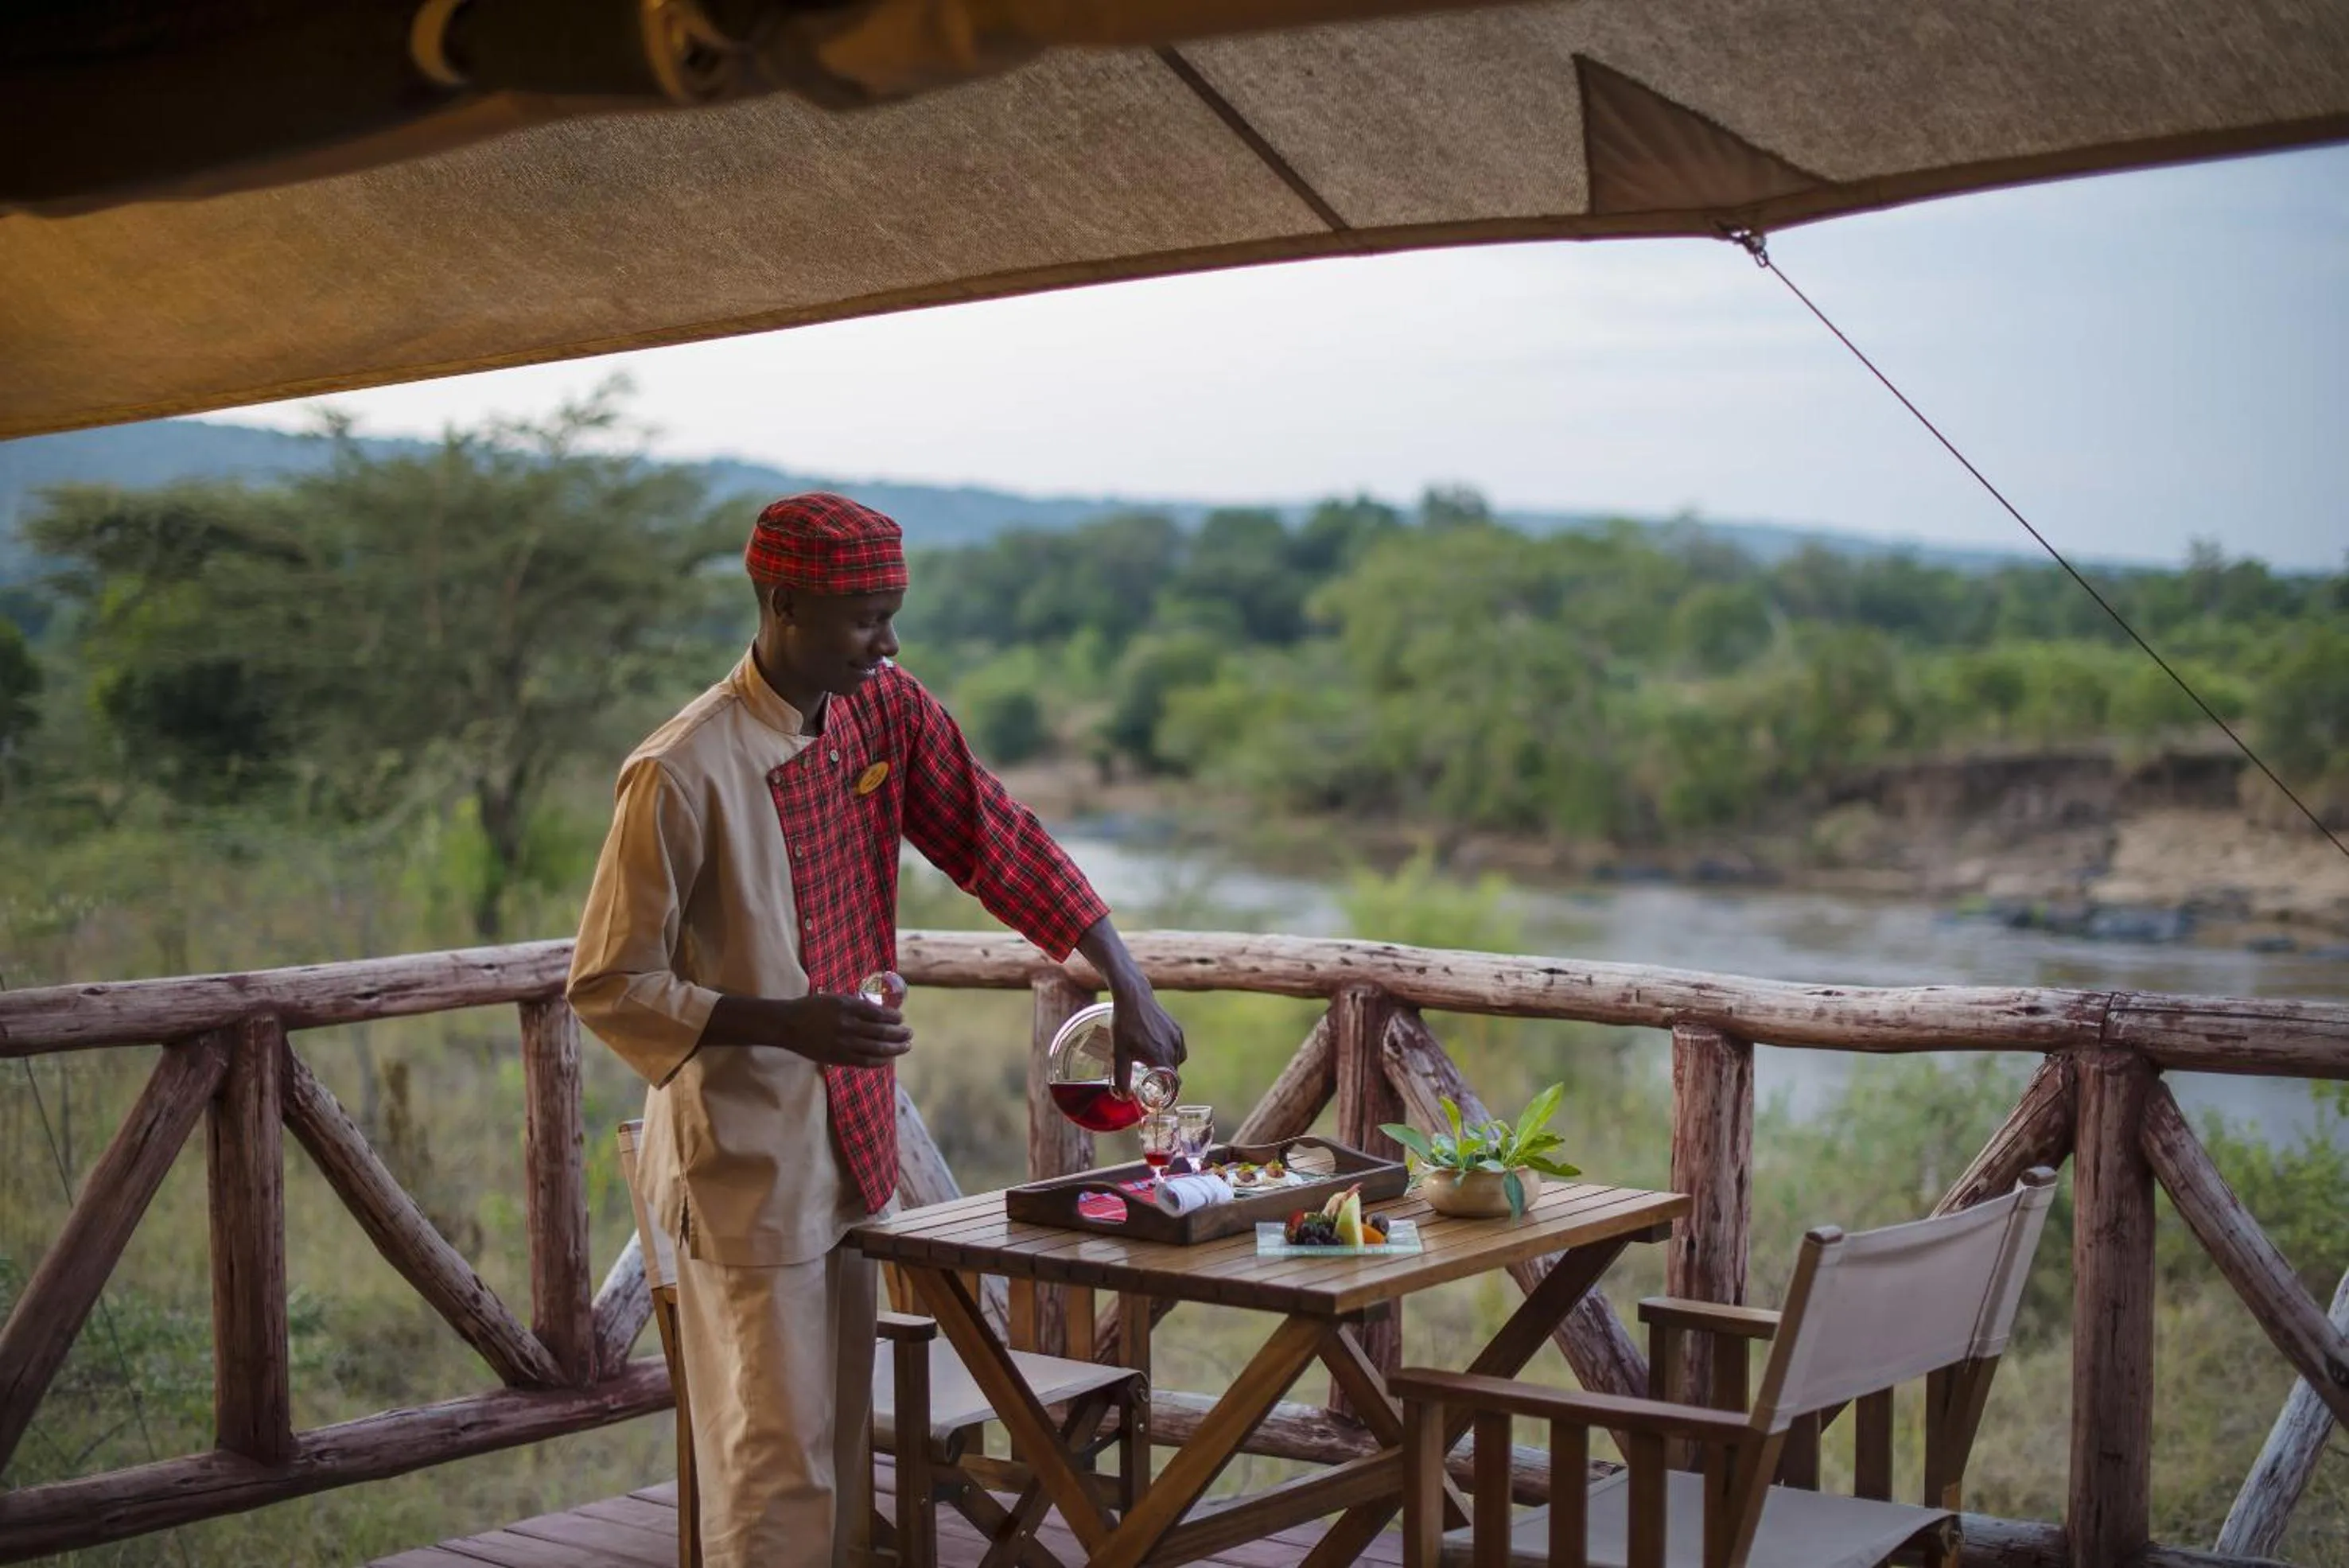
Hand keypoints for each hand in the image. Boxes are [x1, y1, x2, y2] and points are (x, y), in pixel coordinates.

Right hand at [781, 993, 912, 1069]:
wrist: (788, 1025)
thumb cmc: (811, 1008)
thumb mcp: (834, 998)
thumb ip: (855, 1005)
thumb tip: (879, 1011)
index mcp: (847, 1006)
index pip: (878, 1013)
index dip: (894, 1017)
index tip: (902, 1018)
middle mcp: (847, 1025)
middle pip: (881, 1031)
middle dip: (899, 1033)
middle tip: (910, 1033)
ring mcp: (843, 1043)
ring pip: (877, 1048)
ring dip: (895, 1048)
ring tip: (906, 1046)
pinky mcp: (838, 1057)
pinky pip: (864, 1062)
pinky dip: (880, 1061)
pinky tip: (889, 1059)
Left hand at [1108, 974, 1185, 1094]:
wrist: (1133, 997)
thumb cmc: (1125, 1025)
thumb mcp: (1119, 1053)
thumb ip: (1121, 1077)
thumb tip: (1123, 1097)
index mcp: (1160, 1056)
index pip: (1174, 1083)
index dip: (1168, 1092)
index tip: (1159, 1095)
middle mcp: (1173, 1047)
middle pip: (1175, 1073)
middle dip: (1165, 1079)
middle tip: (1150, 1080)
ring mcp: (1177, 1036)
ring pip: (1178, 1060)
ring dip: (1169, 1065)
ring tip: (1153, 1063)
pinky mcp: (1176, 1028)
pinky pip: (1179, 1047)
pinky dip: (1171, 1052)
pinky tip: (1157, 1048)